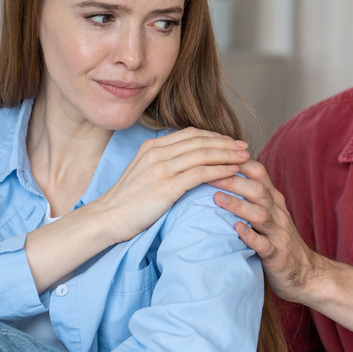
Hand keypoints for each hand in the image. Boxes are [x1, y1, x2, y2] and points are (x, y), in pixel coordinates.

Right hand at [90, 127, 249, 243]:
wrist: (108, 217)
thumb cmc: (128, 200)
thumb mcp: (143, 172)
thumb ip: (162, 162)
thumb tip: (186, 160)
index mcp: (151, 146)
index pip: (190, 134)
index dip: (213, 136)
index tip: (230, 141)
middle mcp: (156, 152)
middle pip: (200, 141)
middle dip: (226, 143)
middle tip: (244, 147)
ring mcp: (161, 168)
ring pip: (203, 154)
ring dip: (227, 155)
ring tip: (244, 158)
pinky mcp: (166, 187)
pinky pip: (200, 174)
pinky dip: (219, 171)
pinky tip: (232, 172)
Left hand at [211, 160, 322, 303]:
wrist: (308, 274)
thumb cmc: (280, 242)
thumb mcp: (269, 214)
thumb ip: (251, 197)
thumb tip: (222, 177)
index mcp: (273, 201)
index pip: (258, 173)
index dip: (239, 162)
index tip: (215, 154)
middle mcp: (277, 213)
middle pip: (257, 190)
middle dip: (232, 180)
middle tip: (207, 174)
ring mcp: (279, 234)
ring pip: (260, 214)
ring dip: (238, 205)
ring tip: (217, 198)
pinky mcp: (278, 255)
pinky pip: (265, 244)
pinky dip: (251, 236)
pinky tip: (237, 230)